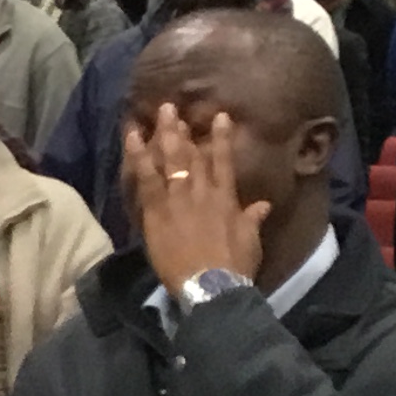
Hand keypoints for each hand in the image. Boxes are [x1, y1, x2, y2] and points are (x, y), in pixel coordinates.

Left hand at [126, 102, 267, 297]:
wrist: (211, 286)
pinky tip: (132, 139)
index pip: (224, 160)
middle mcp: (201, 191)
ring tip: (156, 115)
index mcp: (226, 197)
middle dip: (181, 130)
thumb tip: (263, 204)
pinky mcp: (157, 212)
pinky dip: (139, 157)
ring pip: (169, 160)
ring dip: (162, 135)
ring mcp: (178, 199)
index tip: (219, 116)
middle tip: (171, 109)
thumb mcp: (250, 240)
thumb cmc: (234, 265)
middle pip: (190, 155)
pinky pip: (146, 179)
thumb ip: (253, 218)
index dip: (222, 137)